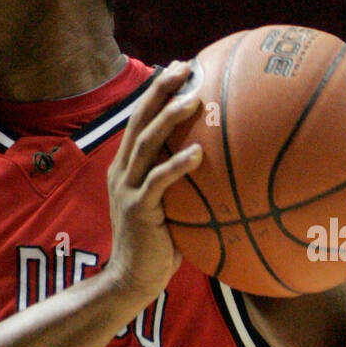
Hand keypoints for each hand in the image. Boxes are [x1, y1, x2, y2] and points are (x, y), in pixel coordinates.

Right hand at [103, 60, 202, 303]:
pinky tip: (198, 153)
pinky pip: (157, 182)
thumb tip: (223, 166)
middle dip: (159, 91)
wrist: (132, 279)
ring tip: (193, 99)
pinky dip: (177, 165)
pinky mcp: (136, 209)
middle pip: (138, 121)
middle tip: (184, 66)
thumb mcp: (170, 207)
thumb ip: (184, 183)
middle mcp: (122, 172)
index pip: (139, 120)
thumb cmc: (159, 245)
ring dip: (169, 119)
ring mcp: (126, 190)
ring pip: (145, 144)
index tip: (180, 68)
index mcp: (127, 168)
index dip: (156, 92)